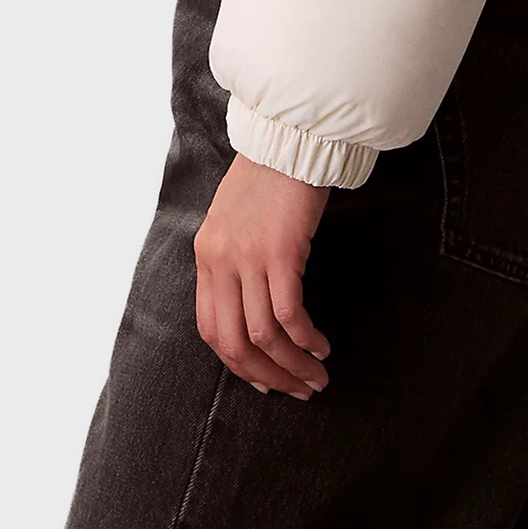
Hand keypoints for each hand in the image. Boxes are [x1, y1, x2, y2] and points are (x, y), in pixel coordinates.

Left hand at [193, 150, 332, 397]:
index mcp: (206, 256)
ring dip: (290, 364)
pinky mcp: (280, 251)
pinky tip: (321, 346)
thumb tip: (252, 302)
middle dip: (265, 376)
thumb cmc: (270, 174)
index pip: (210, 328)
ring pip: (262, 335)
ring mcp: (248, 257)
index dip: (236, 363)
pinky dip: (305, 338)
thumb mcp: (235, 219)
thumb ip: (235, 258)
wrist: (290, 136)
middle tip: (294, 391)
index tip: (263, 380)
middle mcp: (220, 261)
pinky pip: (288, 313)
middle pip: (233, 342)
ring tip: (315, 378)